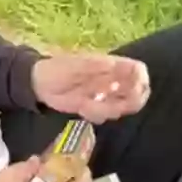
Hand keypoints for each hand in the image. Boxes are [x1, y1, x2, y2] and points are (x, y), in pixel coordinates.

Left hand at [31, 53, 149, 124]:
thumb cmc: (59, 67)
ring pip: (122, 108)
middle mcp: (113, 80)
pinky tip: (81, 109)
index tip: (133, 90)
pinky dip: (95, 115)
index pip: (138, 71)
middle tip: (107, 102)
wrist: (40, 82)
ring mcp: (105, 95)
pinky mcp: (95, 108)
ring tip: (87, 104)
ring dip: (107, 109)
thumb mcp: (78, 65)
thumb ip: (98, 67)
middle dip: (127, 102)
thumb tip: (117, 66)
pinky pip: (104, 116)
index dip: (141, 81)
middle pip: (137, 93)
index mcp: (112, 65)